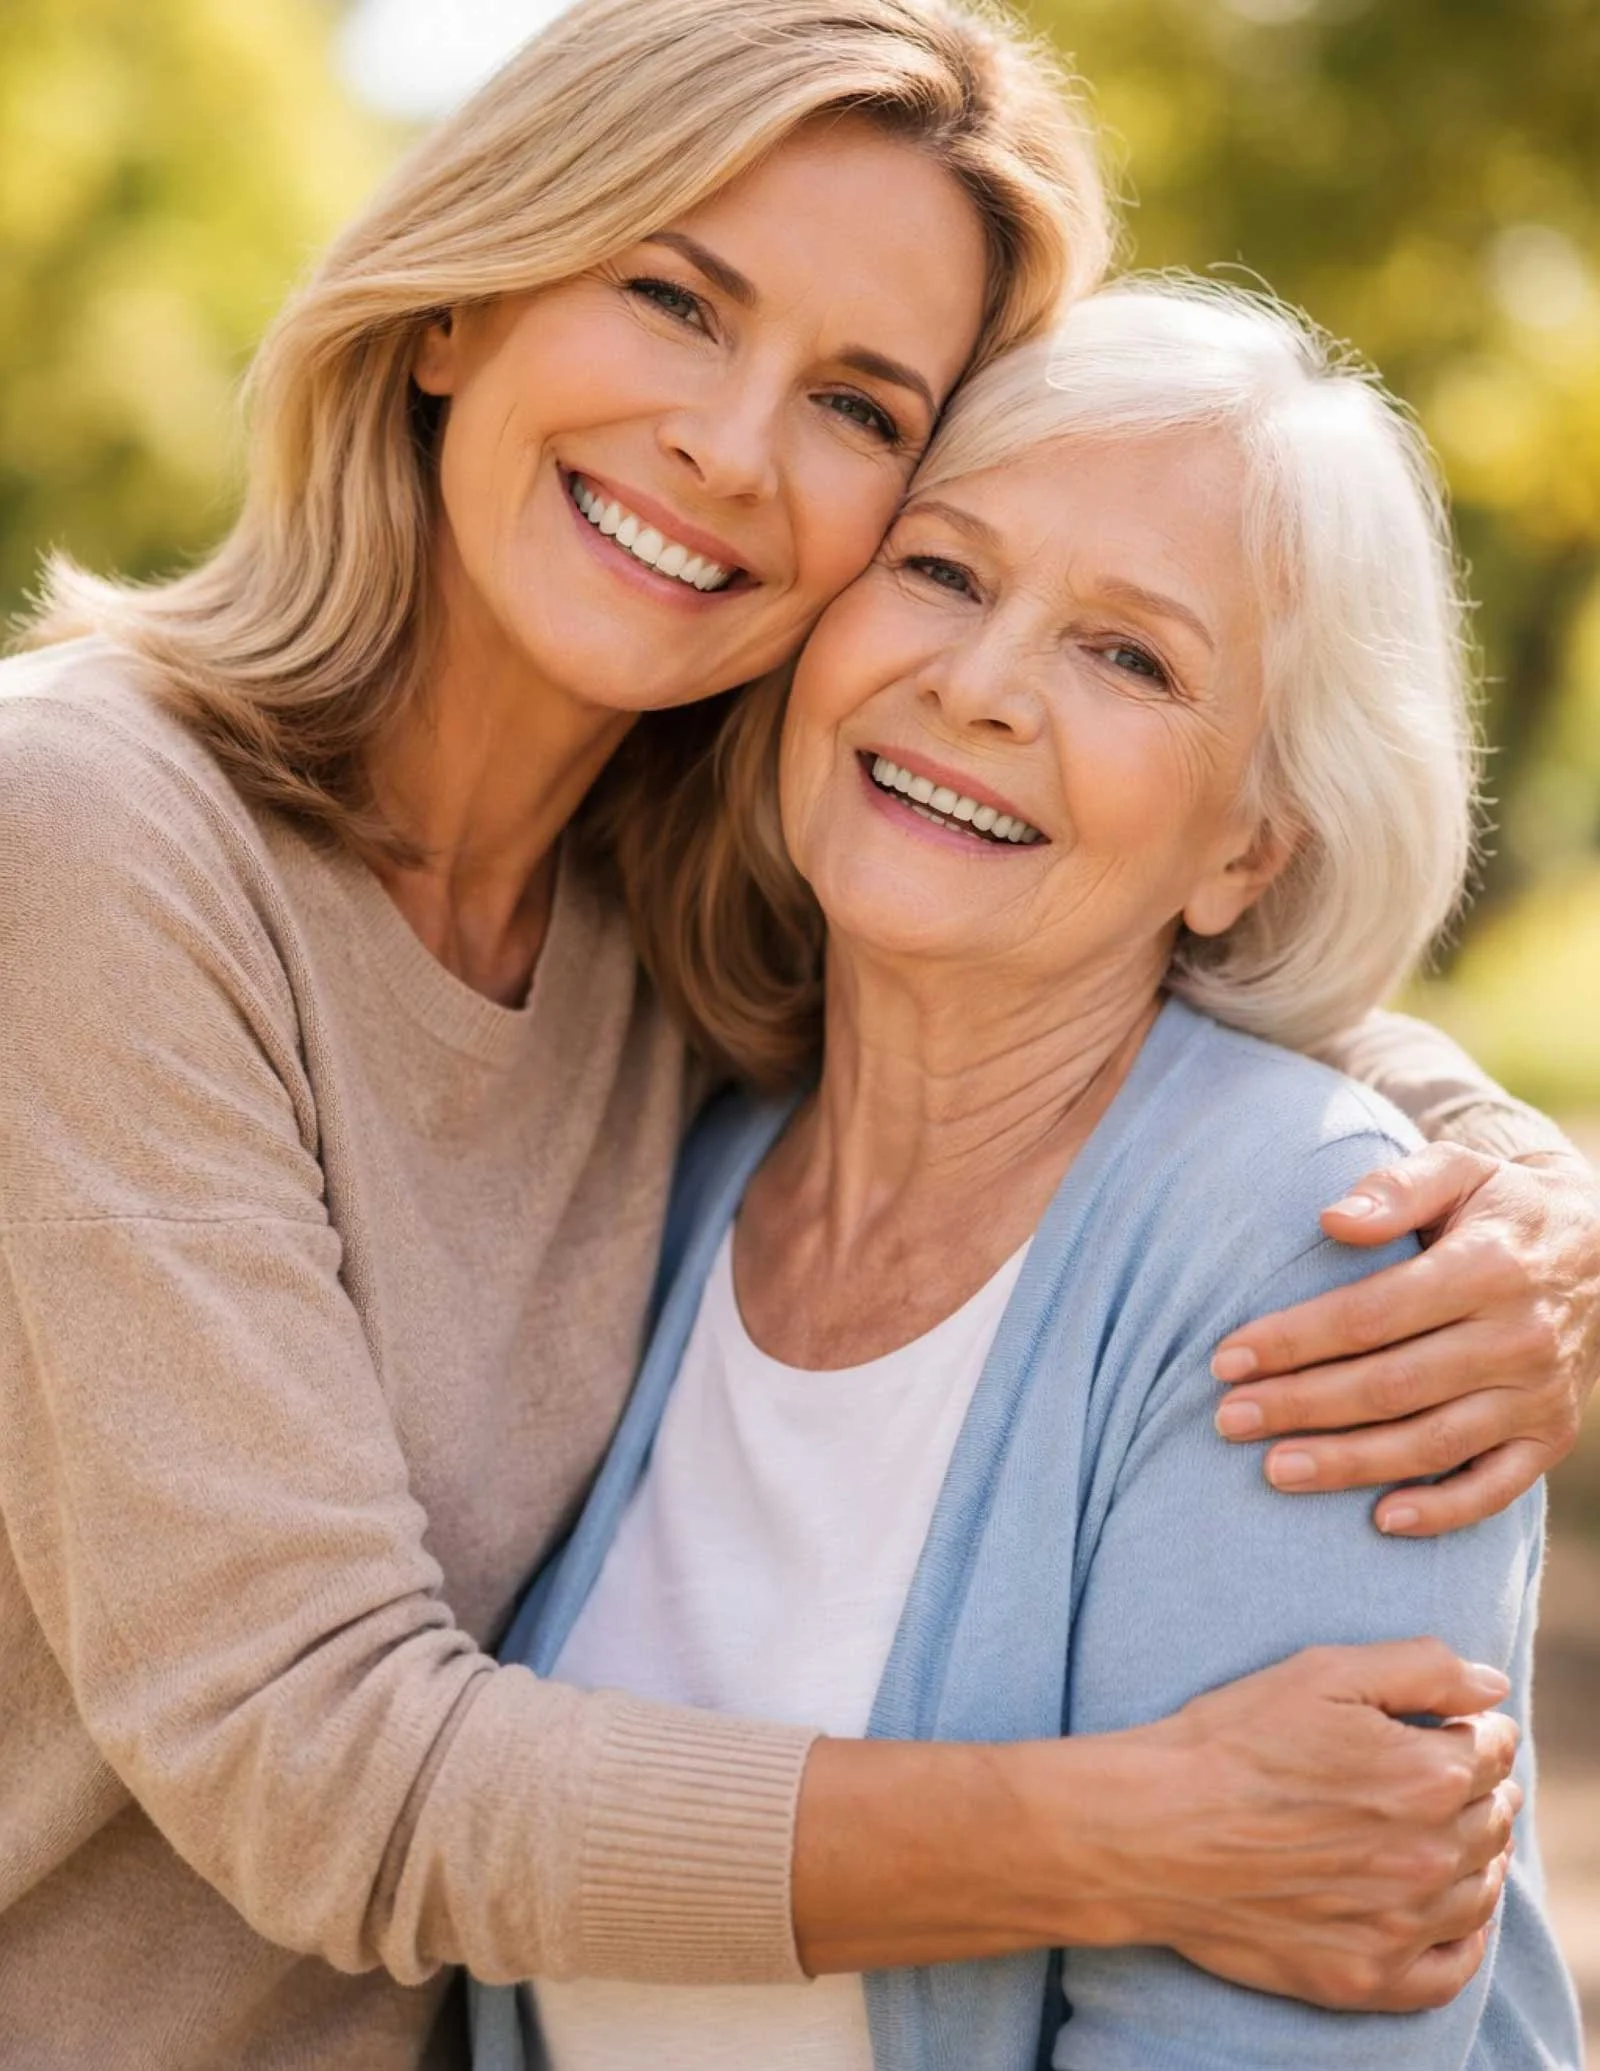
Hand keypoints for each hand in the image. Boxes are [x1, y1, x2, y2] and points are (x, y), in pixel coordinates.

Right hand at [1112, 1639, 1519, 2011]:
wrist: (1151, 1830)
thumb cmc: (1229, 1741)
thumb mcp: (1321, 1672)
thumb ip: (1422, 1668)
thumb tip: (1492, 1686)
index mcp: (1427, 1775)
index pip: (1493, 1748)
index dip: (1473, 1728)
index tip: (1447, 1725)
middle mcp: (1429, 1856)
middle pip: (1493, 1817)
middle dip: (1476, 1787)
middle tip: (1439, 1774)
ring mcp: (1401, 1925)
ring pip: (1481, 1888)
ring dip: (1475, 1855)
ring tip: (1440, 1833)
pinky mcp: (1367, 1976)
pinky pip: (1453, 1969)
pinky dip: (1464, 1939)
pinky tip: (1444, 1912)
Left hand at [1210, 1142, 1599, 1533]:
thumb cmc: (1499, 1207)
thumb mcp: (1459, 1168)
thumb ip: (1395, 1187)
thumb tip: (1331, 1219)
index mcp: (1487, 1267)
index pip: (1372, 1314)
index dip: (1295, 1340)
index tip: (1227, 1358)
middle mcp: (1518, 1336)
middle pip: (1393, 1385)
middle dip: (1302, 1406)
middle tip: (1228, 1420)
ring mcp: (1539, 1394)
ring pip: (1434, 1442)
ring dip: (1350, 1463)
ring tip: (1274, 1470)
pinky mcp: (1552, 1436)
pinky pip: (1498, 1487)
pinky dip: (1443, 1510)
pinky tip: (1381, 1520)